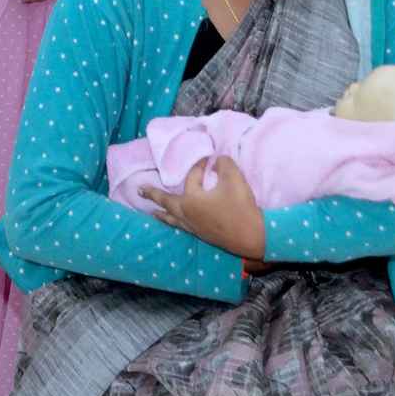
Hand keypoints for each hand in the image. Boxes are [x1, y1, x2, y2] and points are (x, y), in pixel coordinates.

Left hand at [142, 157, 265, 259]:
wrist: (253, 236)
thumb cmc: (240, 207)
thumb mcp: (234, 179)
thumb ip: (224, 164)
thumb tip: (218, 159)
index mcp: (191, 201)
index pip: (191, 178)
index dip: (199, 166)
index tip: (208, 159)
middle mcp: (188, 215)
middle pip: (167, 203)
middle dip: (153, 195)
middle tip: (140, 191)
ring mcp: (195, 227)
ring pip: (173, 219)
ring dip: (162, 214)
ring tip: (153, 213)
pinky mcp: (204, 235)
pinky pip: (182, 226)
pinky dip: (174, 222)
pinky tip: (178, 222)